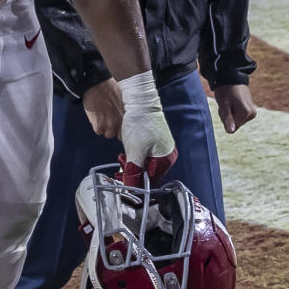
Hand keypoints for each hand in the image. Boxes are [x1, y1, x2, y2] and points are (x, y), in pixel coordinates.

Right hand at [82, 78, 123, 138]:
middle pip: (118, 135)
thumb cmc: (110, 88)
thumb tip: (125, 115)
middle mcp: (119, 122)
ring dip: (105, 128)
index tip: (120, 128)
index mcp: (127, 115)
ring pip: (108, 134)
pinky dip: (96, 125)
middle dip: (114, 130)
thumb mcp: (123, 98)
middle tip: (109, 121)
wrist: (97, 85)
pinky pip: (98, 131)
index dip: (123, 130)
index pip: (128, 131)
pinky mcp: (99, 125)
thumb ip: (124, 110)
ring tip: (102, 118)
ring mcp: (109, 125)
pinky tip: (96, 116)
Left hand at [119, 70, 177, 185]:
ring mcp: (162, 147)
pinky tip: (127, 152)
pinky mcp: (155, 141)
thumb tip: (131, 187)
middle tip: (121, 169)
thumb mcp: (135, 151)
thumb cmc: (140, 124)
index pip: (151, 180)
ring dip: (133, 164)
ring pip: (146, 163)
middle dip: (133, 172)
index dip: (136, 182)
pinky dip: (136, 156)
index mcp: (166, 159)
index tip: (123, 182)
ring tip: (123, 158)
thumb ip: (134, 172)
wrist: (141, 101)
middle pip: (149, 172)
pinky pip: (145, 154)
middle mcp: (167, 155)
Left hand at [214, 83, 255, 133]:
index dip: (226, 119)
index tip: (225, 108)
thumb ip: (228, 119)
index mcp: (246, 113)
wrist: (232, 79)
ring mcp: (253, 112)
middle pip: (236, 125)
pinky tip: (233, 103)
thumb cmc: (225, 91)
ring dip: (230, 114)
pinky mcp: (251, 111)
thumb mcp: (224, 105)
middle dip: (228, 117)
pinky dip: (234, 112)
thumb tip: (231, 132)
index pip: (233, 128)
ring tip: (230, 103)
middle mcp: (252, 114)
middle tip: (226, 105)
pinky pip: (239, 117)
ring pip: (237, 121)